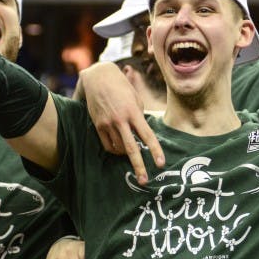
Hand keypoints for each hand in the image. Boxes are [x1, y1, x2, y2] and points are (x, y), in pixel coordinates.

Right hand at [78, 62, 164, 184]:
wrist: (98, 77)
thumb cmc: (121, 86)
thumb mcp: (135, 98)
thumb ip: (139, 116)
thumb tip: (140, 132)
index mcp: (133, 112)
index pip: (147, 135)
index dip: (155, 151)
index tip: (161, 163)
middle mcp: (120, 120)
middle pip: (131, 148)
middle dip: (138, 166)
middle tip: (144, 180)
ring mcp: (107, 123)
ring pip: (118, 148)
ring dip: (126, 154)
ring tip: (132, 156)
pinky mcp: (97, 125)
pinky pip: (108, 145)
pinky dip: (115, 150)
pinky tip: (119, 149)